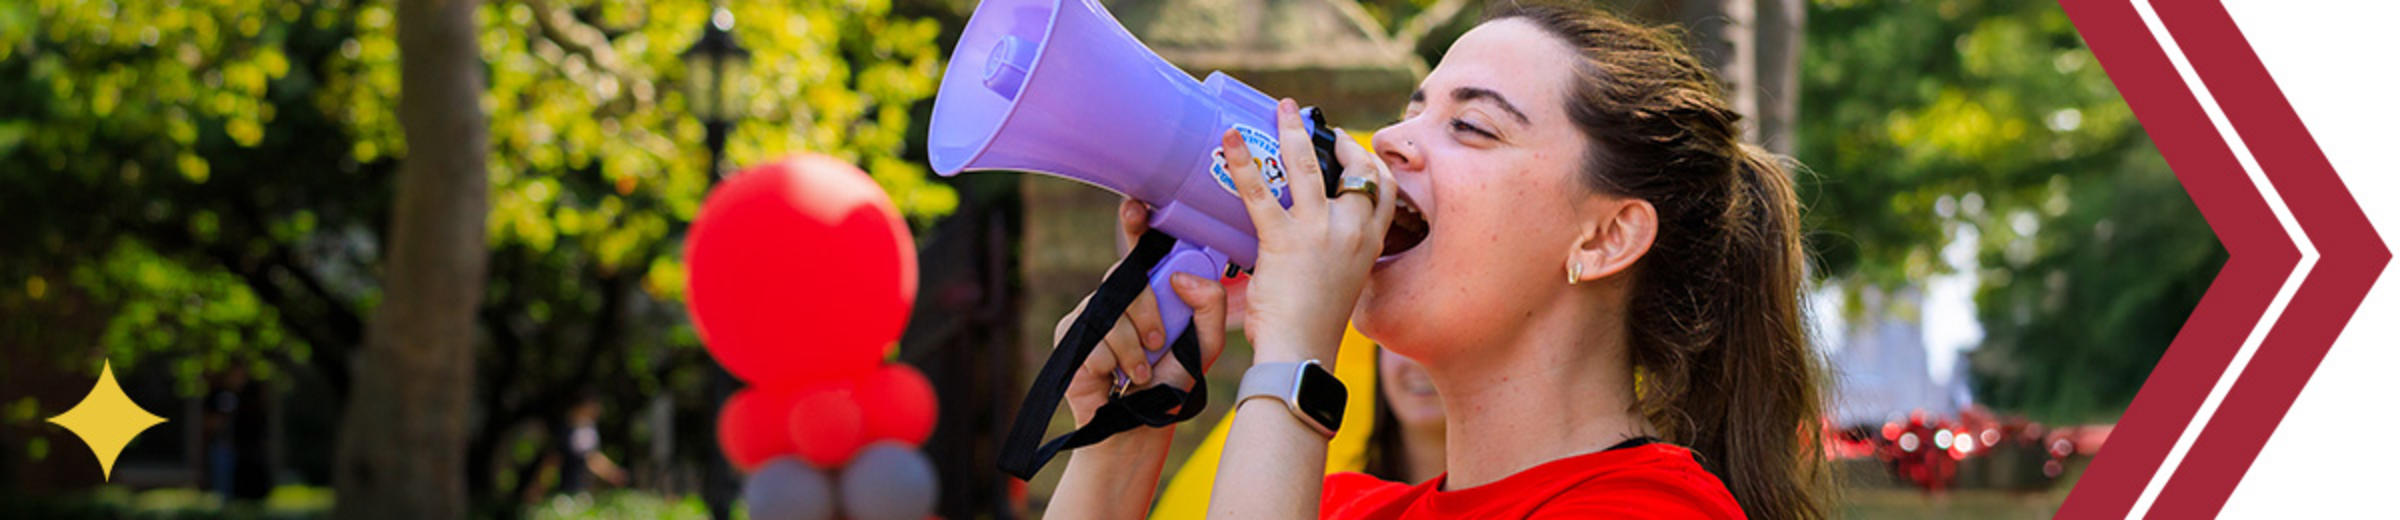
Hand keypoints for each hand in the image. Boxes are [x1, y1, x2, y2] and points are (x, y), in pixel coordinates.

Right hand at [1057, 201, 1230, 426]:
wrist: (1141, 425)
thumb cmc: (1173, 381)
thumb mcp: (1204, 343)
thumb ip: (1210, 306)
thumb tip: (1180, 276)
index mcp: (1148, 290)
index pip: (1140, 250)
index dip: (1134, 225)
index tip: (1136, 207)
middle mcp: (1116, 295)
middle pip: (1127, 280)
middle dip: (1148, 314)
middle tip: (1158, 344)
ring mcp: (1090, 313)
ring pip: (1113, 313)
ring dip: (1134, 349)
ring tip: (1141, 373)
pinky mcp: (1070, 336)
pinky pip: (1095, 338)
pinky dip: (1115, 363)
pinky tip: (1117, 379)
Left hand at [1221, 99, 1393, 364]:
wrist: (1303, 353)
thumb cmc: (1314, 327)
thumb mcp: (1341, 283)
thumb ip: (1331, 256)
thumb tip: (1308, 243)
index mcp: (1370, 244)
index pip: (1385, 191)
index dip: (1370, 163)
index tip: (1352, 147)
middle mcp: (1353, 231)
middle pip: (1354, 168)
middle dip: (1335, 138)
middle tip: (1311, 121)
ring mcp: (1320, 231)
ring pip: (1308, 166)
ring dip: (1293, 131)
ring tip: (1280, 108)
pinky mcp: (1284, 239)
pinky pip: (1260, 191)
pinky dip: (1244, 161)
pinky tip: (1231, 140)